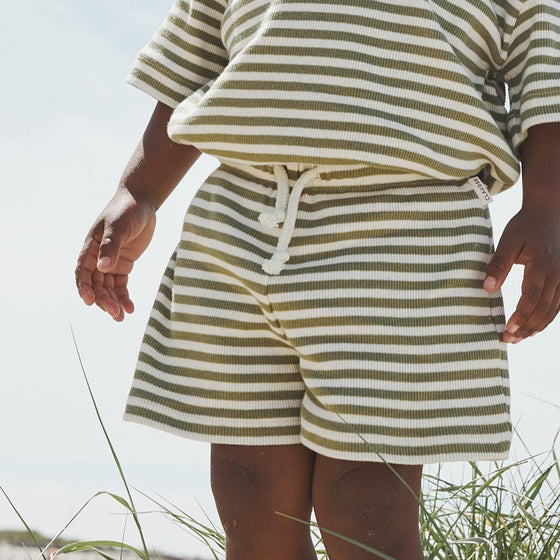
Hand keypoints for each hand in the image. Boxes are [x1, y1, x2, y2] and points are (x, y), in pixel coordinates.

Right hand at [75, 189, 155, 320]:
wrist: (142, 202)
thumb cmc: (126, 210)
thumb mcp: (118, 226)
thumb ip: (111, 246)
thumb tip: (103, 267)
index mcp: (90, 247)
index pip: (83, 272)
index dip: (85, 288)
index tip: (90, 302)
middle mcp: (97, 257)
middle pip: (96, 285)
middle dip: (104, 300)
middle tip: (115, 314)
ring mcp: (110, 262)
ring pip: (108, 288)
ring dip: (113, 302)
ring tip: (121, 317)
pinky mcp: (123, 264)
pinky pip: (120, 284)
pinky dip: (124, 296)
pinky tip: (130, 308)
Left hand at [484, 206, 559, 342]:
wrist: (550, 212)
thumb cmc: (525, 226)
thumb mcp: (508, 241)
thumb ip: (498, 264)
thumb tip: (487, 288)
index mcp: (542, 266)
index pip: (532, 298)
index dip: (520, 316)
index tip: (507, 329)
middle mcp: (557, 275)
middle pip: (543, 309)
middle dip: (525, 328)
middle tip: (507, 340)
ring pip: (552, 311)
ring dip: (535, 327)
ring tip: (517, 339)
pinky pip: (557, 305)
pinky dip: (545, 319)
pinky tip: (532, 328)